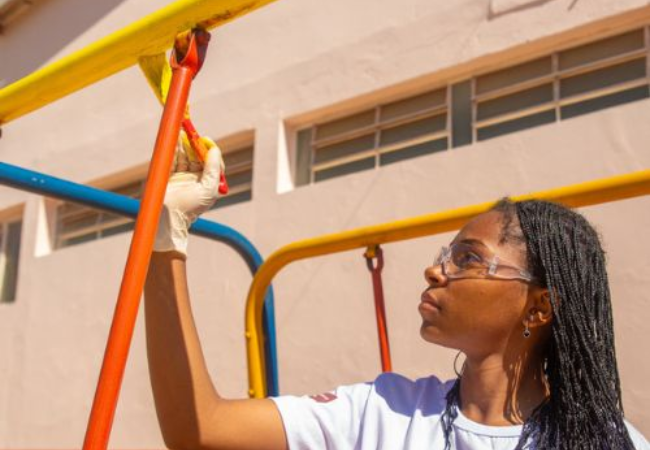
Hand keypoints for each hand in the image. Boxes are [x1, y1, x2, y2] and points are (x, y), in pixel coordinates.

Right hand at [153, 135, 224, 254]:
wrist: (167, 216)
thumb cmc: (191, 206)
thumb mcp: (209, 189)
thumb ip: (214, 168)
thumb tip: (214, 150)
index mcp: (207, 182)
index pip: (211, 161)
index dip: (209, 149)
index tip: (206, 139)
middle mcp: (195, 178)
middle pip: (197, 156)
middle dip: (195, 144)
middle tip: (192, 133)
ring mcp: (181, 176)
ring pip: (184, 155)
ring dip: (184, 144)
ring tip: (182, 133)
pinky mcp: (168, 174)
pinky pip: (172, 158)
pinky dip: (173, 149)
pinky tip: (175, 139)